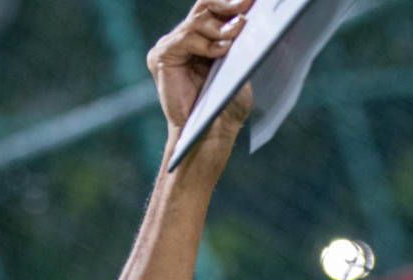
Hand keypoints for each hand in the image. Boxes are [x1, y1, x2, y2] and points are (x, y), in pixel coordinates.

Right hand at [148, 0, 254, 139]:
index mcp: (203, 39)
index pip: (214, 8)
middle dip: (227, 4)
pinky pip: (185, 38)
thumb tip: (252, 16)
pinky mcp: (161, 57)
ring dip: (220, 26)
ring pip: (196, 21)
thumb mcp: (240, 67)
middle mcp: (184, 38)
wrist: (211, 133)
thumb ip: (242, 42)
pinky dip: (205, 42)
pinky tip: (222, 49)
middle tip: (246, 3)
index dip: (232, 1)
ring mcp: (170, 46)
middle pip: (203, 7)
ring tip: (238, 31)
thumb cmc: (227, 105)